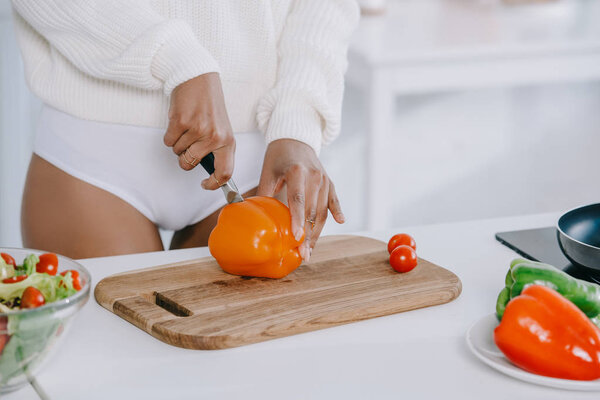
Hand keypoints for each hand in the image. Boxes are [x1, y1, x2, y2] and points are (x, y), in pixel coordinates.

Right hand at [164, 72, 234, 188]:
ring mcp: (197, 130)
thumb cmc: (209, 104)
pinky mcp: (180, 122)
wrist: (198, 78)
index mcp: (228, 141)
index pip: (225, 172)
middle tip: (188, 143)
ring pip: (177, 152)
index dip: (214, 183)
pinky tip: (179, 121)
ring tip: (187, 126)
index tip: (205, 183)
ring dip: (178, 142)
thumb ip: (217, 150)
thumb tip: (209, 173)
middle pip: (190, 163)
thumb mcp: (221, 128)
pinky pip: (168, 141)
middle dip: (184, 158)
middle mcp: (214, 137)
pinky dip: (170, 134)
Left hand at [257, 139, 344, 261]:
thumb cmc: (278, 156)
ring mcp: (324, 179)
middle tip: (303, 254)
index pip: (297, 199)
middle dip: (308, 234)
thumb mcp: (267, 172)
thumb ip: (264, 194)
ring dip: (317, 232)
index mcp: (297, 171)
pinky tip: (341, 222)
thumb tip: (257, 219)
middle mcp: (314, 175)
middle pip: (312, 210)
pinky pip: (333, 201)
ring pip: (322, 210)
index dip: (297, 219)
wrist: (295, 138)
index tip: (296, 237)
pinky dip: (337, 211)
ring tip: (310, 249)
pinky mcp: (329, 182)